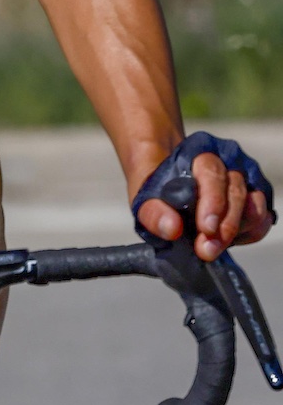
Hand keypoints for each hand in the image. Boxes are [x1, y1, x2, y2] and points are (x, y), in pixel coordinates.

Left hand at [133, 132, 274, 260]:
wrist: (166, 183)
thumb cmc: (154, 189)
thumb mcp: (142, 198)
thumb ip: (154, 212)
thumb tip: (172, 229)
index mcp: (198, 155)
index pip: (212, 174)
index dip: (213, 203)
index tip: (206, 229)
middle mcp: (226, 163)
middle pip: (236, 191)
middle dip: (225, 224)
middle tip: (207, 249)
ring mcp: (243, 180)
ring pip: (254, 204)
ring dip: (238, 229)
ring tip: (214, 246)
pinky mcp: (252, 198)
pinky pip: (261, 217)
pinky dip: (249, 232)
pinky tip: (228, 241)